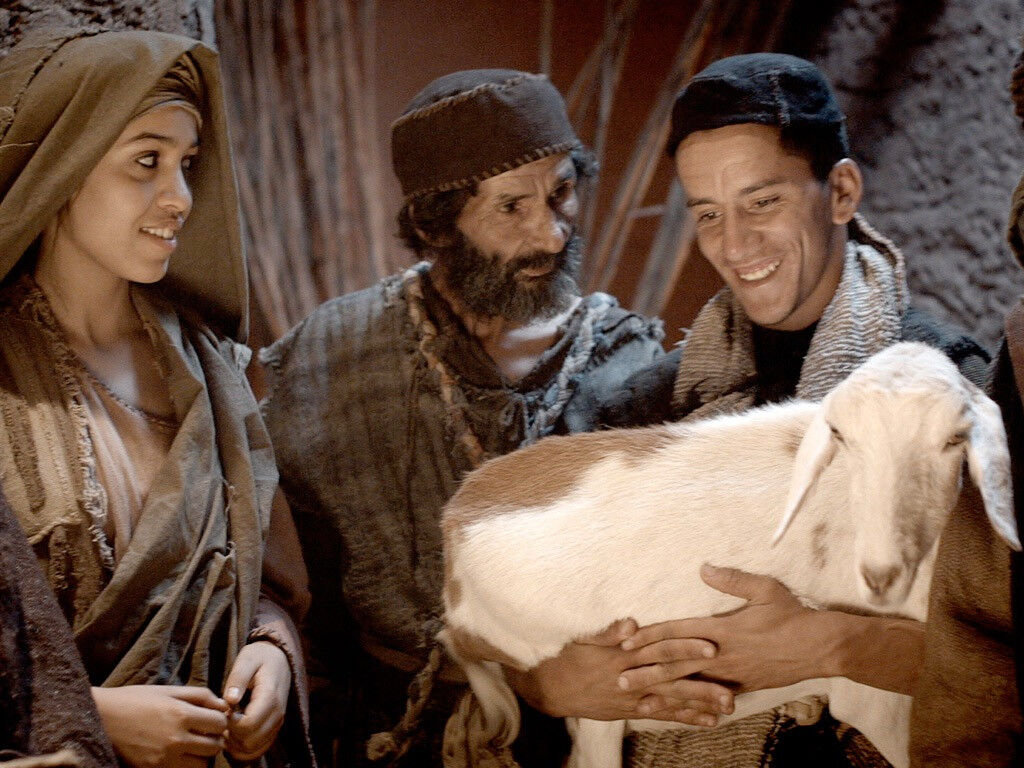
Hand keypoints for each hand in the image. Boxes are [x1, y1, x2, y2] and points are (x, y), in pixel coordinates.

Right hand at [92, 685, 228, 767]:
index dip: (220, 720)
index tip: (213, 719)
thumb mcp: (169, 691)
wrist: (101, 719)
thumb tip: (224, 705)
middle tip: (205, 733)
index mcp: (181, 714)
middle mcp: (176, 739)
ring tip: (193, 745)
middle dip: (215, 739)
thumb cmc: (136, 700)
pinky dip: (186, 765)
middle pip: (215, 746)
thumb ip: (200, 696)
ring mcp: (164, 758)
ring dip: (203, 756)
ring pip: (202, 765)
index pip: (220, 723)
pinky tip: (180, 755)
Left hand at [223, 640, 291, 760]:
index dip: (229, 724)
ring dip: (237, 743)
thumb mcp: (247, 660)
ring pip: (255, 748)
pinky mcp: (275, 727)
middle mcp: (278, 713)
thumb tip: (230, 700)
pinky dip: (245, 746)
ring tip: (227, 725)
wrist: (279, 658)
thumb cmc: (260, 657)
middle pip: (250, 741)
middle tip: (222, 720)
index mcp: (270, 697)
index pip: (247, 725)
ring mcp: (278, 722)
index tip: (222, 711)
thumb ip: (238, 679)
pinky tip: (235, 732)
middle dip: (231, 736)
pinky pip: (260, 748)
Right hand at [504, 619, 733, 725]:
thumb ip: (609, 632)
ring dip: (700, 704)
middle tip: (730, 686)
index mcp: (622, 655)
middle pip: (671, 678)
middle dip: (701, 683)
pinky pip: (662, 715)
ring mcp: (633, 697)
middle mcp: (631, 678)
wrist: (551, 689)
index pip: (659, 648)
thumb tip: (632, 624)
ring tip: (728, 706)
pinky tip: (708, 721)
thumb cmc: (569, 657)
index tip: (710, 644)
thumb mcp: (585, 639)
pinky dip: (685, 718)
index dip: (684, 646)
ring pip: (671, 701)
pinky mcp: (632, 711)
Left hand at [620, 565, 833, 694]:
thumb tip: (704, 567)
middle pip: (676, 664)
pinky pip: (712, 699)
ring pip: (691, 687)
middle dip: (646, 671)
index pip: (678, 633)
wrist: (821, 648)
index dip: (651, 637)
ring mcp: (732, 675)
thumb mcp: (765, 589)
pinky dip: (693, 707)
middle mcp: (722, 655)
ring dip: (663, 694)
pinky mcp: (743, 688)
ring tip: (640, 703)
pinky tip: (678, 713)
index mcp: (722, 629)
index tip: (627, 642)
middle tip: (619, 679)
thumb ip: (732, 579)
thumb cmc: (793, 615)